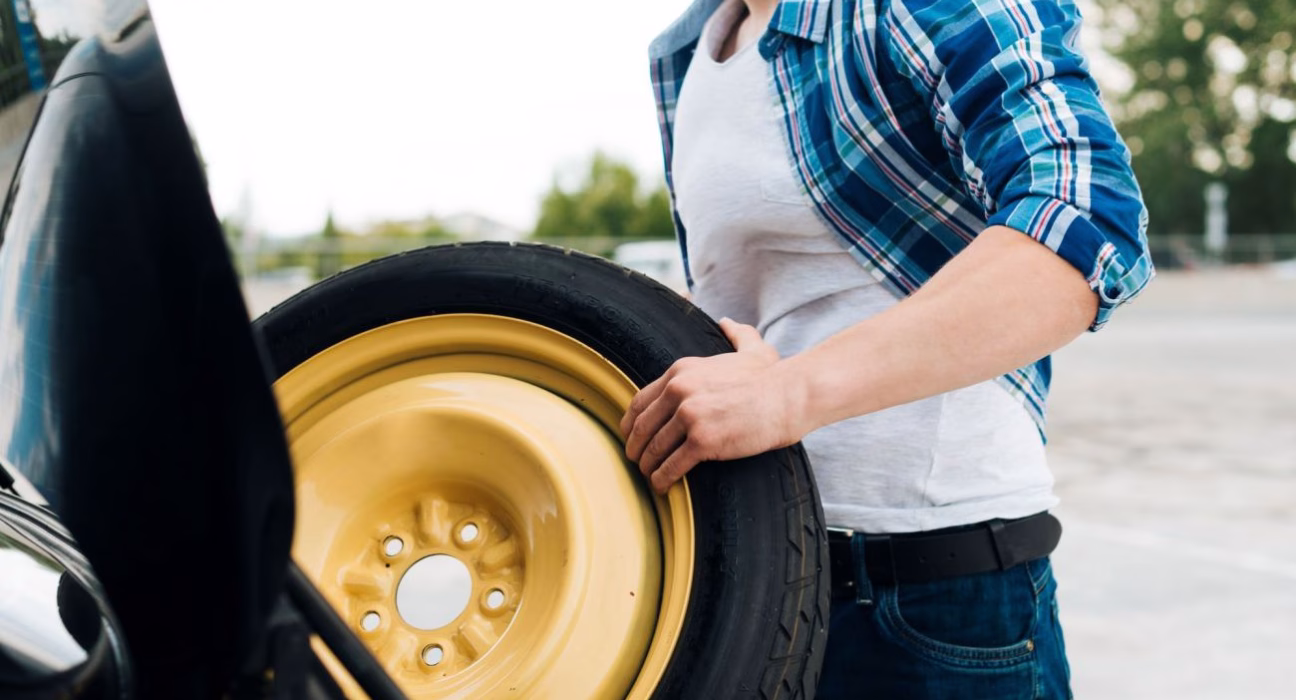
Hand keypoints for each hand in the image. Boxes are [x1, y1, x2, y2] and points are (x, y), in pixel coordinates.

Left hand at [620, 318, 806, 493]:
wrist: (789, 397)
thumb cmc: (772, 378)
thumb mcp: (750, 348)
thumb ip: (736, 335)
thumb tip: (728, 323)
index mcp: (681, 371)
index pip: (641, 401)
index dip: (632, 424)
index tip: (633, 437)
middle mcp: (679, 390)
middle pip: (641, 427)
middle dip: (635, 448)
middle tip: (638, 462)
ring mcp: (689, 415)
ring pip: (654, 449)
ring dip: (648, 467)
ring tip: (651, 477)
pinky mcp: (702, 441)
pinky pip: (671, 466)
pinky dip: (662, 480)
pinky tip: (663, 487)